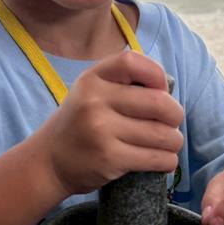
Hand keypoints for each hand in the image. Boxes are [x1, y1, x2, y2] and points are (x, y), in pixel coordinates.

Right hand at [37, 51, 183, 197]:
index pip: (134, 62)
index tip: (160, 90)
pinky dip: (167, 161)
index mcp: (92, 78)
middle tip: (171, 123)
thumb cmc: (79, 123)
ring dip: (174, 141)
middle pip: (159, 102)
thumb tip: (167, 90)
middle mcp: (95, 101)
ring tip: (167, 143)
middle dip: (175, 115)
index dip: (157, 75)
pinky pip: (156, 159)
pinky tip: (162, 159)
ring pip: (163, 135)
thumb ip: (122, 82)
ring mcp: (101, 131)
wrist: (48, 161)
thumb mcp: (89, 91)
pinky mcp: (109, 159)